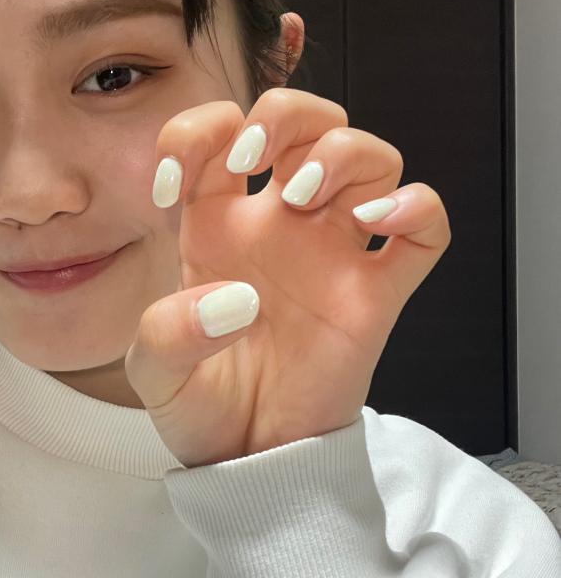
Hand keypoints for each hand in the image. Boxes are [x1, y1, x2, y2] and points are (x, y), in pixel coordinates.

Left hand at [124, 88, 450, 467]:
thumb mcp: (154, 376)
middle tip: (256, 158)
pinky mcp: (376, 293)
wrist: (248, 463)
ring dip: (343, 152)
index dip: (195, 133)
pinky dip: (417, 206)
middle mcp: (278, 225)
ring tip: (306, 198)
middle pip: (304, 121)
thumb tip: (236, 300)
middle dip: (284, 114)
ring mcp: (332, 254)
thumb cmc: (200, 408)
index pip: (215, 135)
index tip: (172, 187)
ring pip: (368, 156)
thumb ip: (166, 335)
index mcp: (215, 226)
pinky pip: (424, 230)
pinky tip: (380, 219)